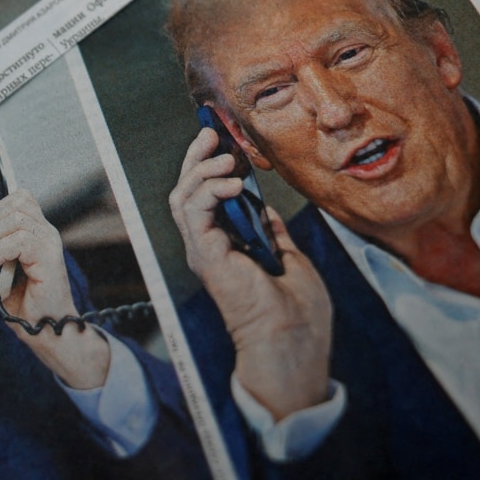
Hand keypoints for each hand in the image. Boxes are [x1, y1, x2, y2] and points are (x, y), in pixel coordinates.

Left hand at [0, 190, 110, 389]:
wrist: (46, 328)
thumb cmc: (26, 303)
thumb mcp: (4, 270)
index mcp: (37, 232)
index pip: (21, 199)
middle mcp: (46, 233)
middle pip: (16, 206)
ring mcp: (50, 245)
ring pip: (17, 221)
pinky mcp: (50, 259)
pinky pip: (21, 241)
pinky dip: (0, 251)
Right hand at [169, 127, 332, 420]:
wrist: (294, 343)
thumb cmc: (296, 313)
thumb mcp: (289, 258)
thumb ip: (272, 232)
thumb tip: (264, 208)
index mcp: (225, 247)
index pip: (205, 197)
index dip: (210, 166)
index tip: (227, 142)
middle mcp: (207, 247)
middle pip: (186, 191)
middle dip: (197, 159)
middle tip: (212, 135)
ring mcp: (203, 251)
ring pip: (183, 198)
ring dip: (202, 171)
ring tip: (227, 160)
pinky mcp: (205, 256)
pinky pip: (194, 213)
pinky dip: (209, 191)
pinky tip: (232, 183)